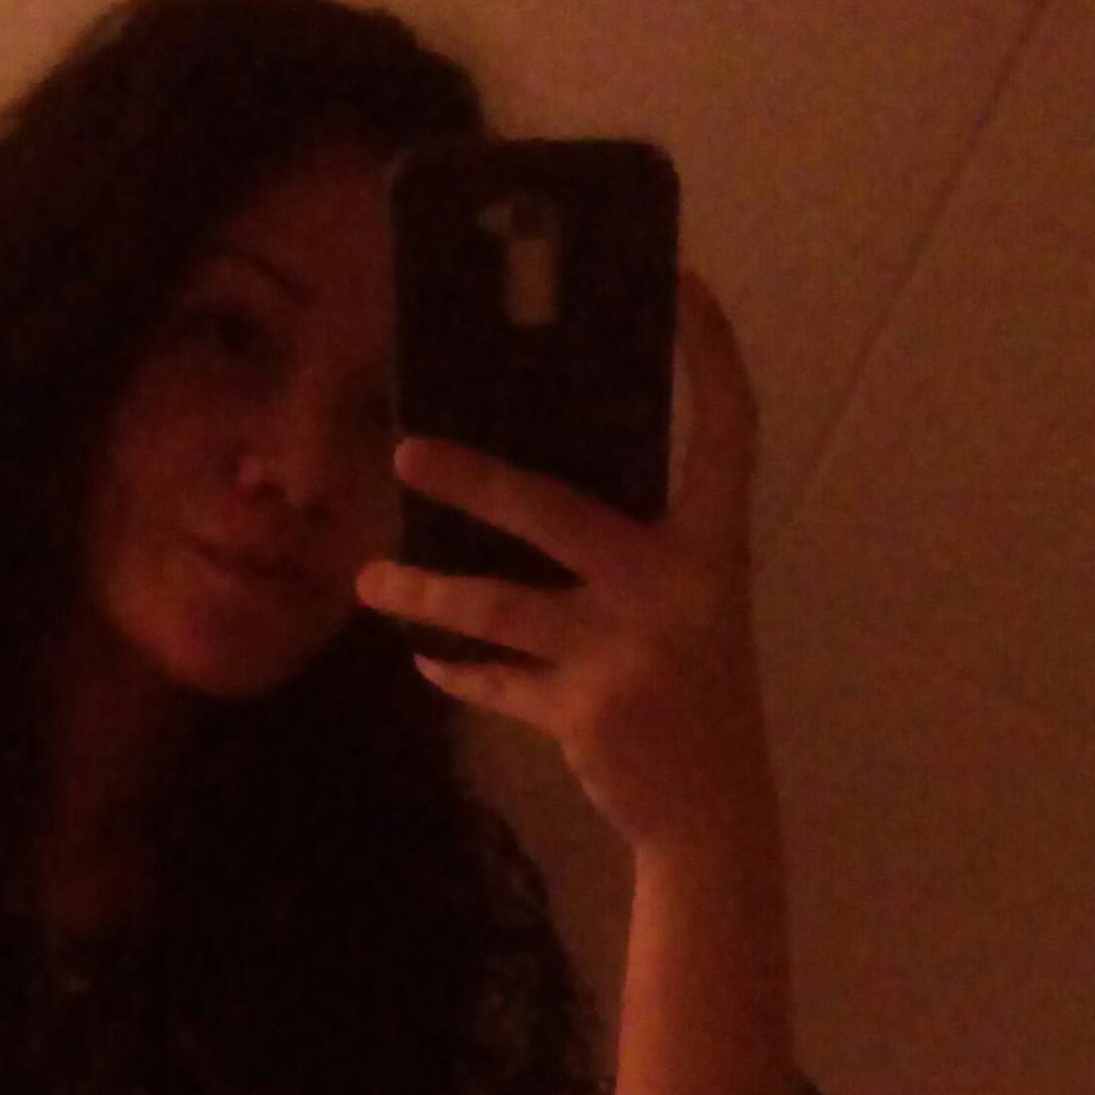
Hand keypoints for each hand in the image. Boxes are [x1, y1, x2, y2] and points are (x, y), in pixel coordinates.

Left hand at [354, 269, 776, 859]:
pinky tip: (423, 659)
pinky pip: (497, 682)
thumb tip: (526, 489)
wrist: (713, 811)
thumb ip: (634, 550)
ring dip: (422, 593)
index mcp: (716, 545)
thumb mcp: (690, 606)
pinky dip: (457, 671)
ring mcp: (627, 652)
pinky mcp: (584, 711)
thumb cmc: (695, 691)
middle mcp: (676, 587)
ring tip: (365, 583)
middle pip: (555, 510)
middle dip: (472, 479)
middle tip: (403, 452)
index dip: (710, 352)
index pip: (728, 428)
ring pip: (497, 607)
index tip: (681, 283)